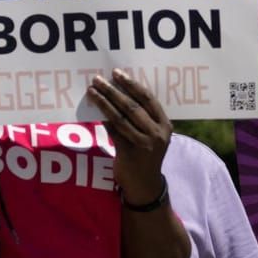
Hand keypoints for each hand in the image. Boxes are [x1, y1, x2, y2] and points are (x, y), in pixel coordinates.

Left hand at [88, 69, 172, 203]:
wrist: (145, 184)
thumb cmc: (146, 155)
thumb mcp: (151, 135)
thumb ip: (142, 118)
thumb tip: (118, 94)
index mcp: (165, 124)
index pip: (148, 99)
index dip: (132, 85)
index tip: (117, 74)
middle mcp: (157, 133)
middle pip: (132, 106)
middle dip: (113, 91)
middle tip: (98, 80)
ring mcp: (144, 144)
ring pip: (120, 118)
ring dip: (104, 103)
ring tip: (92, 91)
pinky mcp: (130, 153)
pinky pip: (113, 132)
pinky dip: (103, 120)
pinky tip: (93, 110)